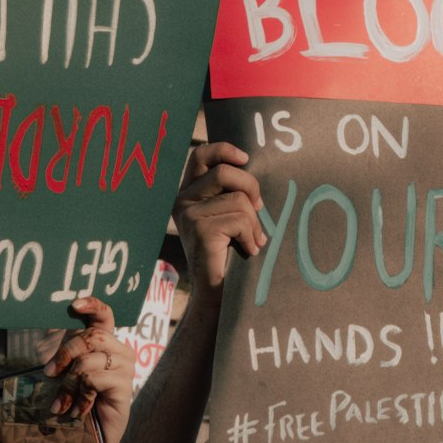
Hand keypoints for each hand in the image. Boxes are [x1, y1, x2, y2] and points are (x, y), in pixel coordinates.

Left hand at [38, 298, 133, 442]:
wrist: (90, 440)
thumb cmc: (76, 404)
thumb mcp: (67, 376)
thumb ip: (65, 356)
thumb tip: (46, 337)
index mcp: (106, 344)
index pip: (105, 316)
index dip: (93, 305)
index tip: (74, 304)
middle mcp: (120, 351)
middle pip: (92, 337)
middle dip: (65, 354)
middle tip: (50, 373)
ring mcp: (126, 367)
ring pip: (87, 361)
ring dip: (68, 384)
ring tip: (63, 403)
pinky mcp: (125, 385)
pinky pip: (93, 379)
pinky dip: (79, 397)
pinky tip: (78, 411)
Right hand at [174, 142, 265, 308]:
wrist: (218, 293)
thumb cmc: (230, 252)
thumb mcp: (229, 215)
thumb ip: (232, 192)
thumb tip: (250, 167)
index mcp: (189, 192)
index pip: (201, 155)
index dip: (224, 150)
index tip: (245, 159)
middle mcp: (183, 200)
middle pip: (224, 172)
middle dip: (251, 187)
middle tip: (260, 208)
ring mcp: (188, 214)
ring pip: (238, 199)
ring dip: (254, 221)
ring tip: (253, 240)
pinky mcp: (199, 229)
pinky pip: (239, 220)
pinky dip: (251, 235)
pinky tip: (248, 250)